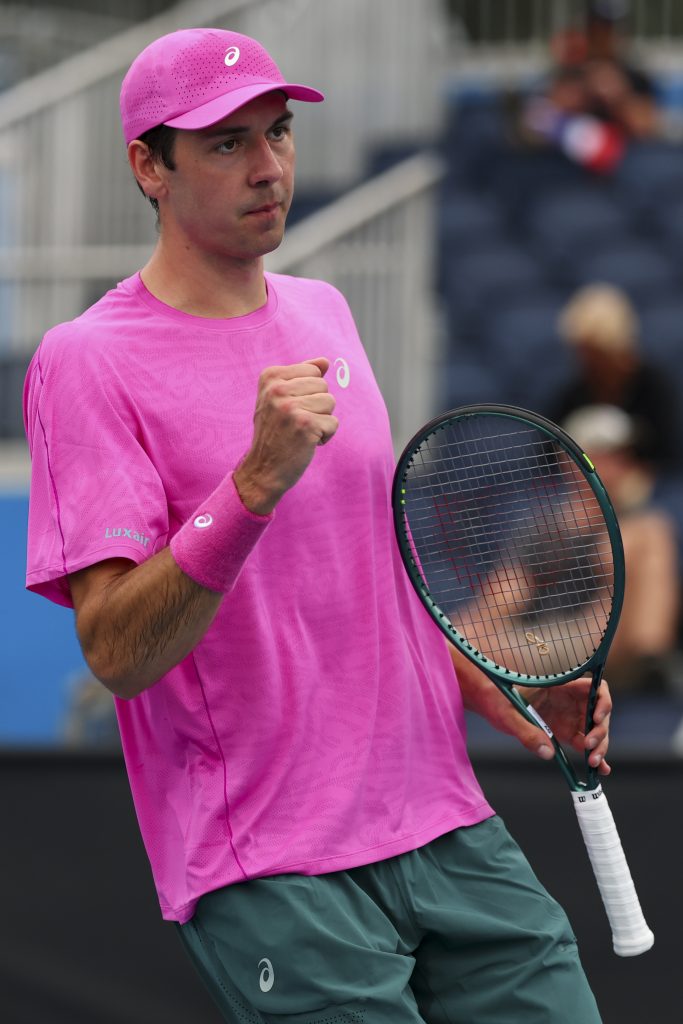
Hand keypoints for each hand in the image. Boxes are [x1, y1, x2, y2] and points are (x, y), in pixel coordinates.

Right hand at [234, 357, 338, 514]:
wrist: (263, 469)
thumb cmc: (275, 432)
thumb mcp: (280, 398)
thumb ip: (302, 376)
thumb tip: (325, 361)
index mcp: (270, 377)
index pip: (313, 371)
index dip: (309, 392)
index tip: (290, 408)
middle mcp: (277, 389)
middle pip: (323, 386)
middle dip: (317, 407)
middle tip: (295, 423)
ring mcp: (290, 406)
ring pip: (330, 402)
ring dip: (321, 421)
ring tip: (301, 432)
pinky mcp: (305, 424)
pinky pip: (333, 423)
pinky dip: (325, 436)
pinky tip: (306, 443)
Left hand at [451, 645, 611, 775]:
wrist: (486, 700)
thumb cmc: (495, 698)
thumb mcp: (507, 714)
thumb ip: (526, 732)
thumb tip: (547, 753)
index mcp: (560, 686)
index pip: (595, 688)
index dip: (602, 701)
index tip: (596, 718)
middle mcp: (569, 700)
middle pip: (599, 713)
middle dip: (601, 731)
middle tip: (590, 749)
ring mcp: (568, 716)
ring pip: (595, 729)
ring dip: (600, 746)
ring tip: (594, 764)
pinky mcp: (563, 730)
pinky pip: (584, 742)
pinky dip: (594, 755)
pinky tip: (599, 770)